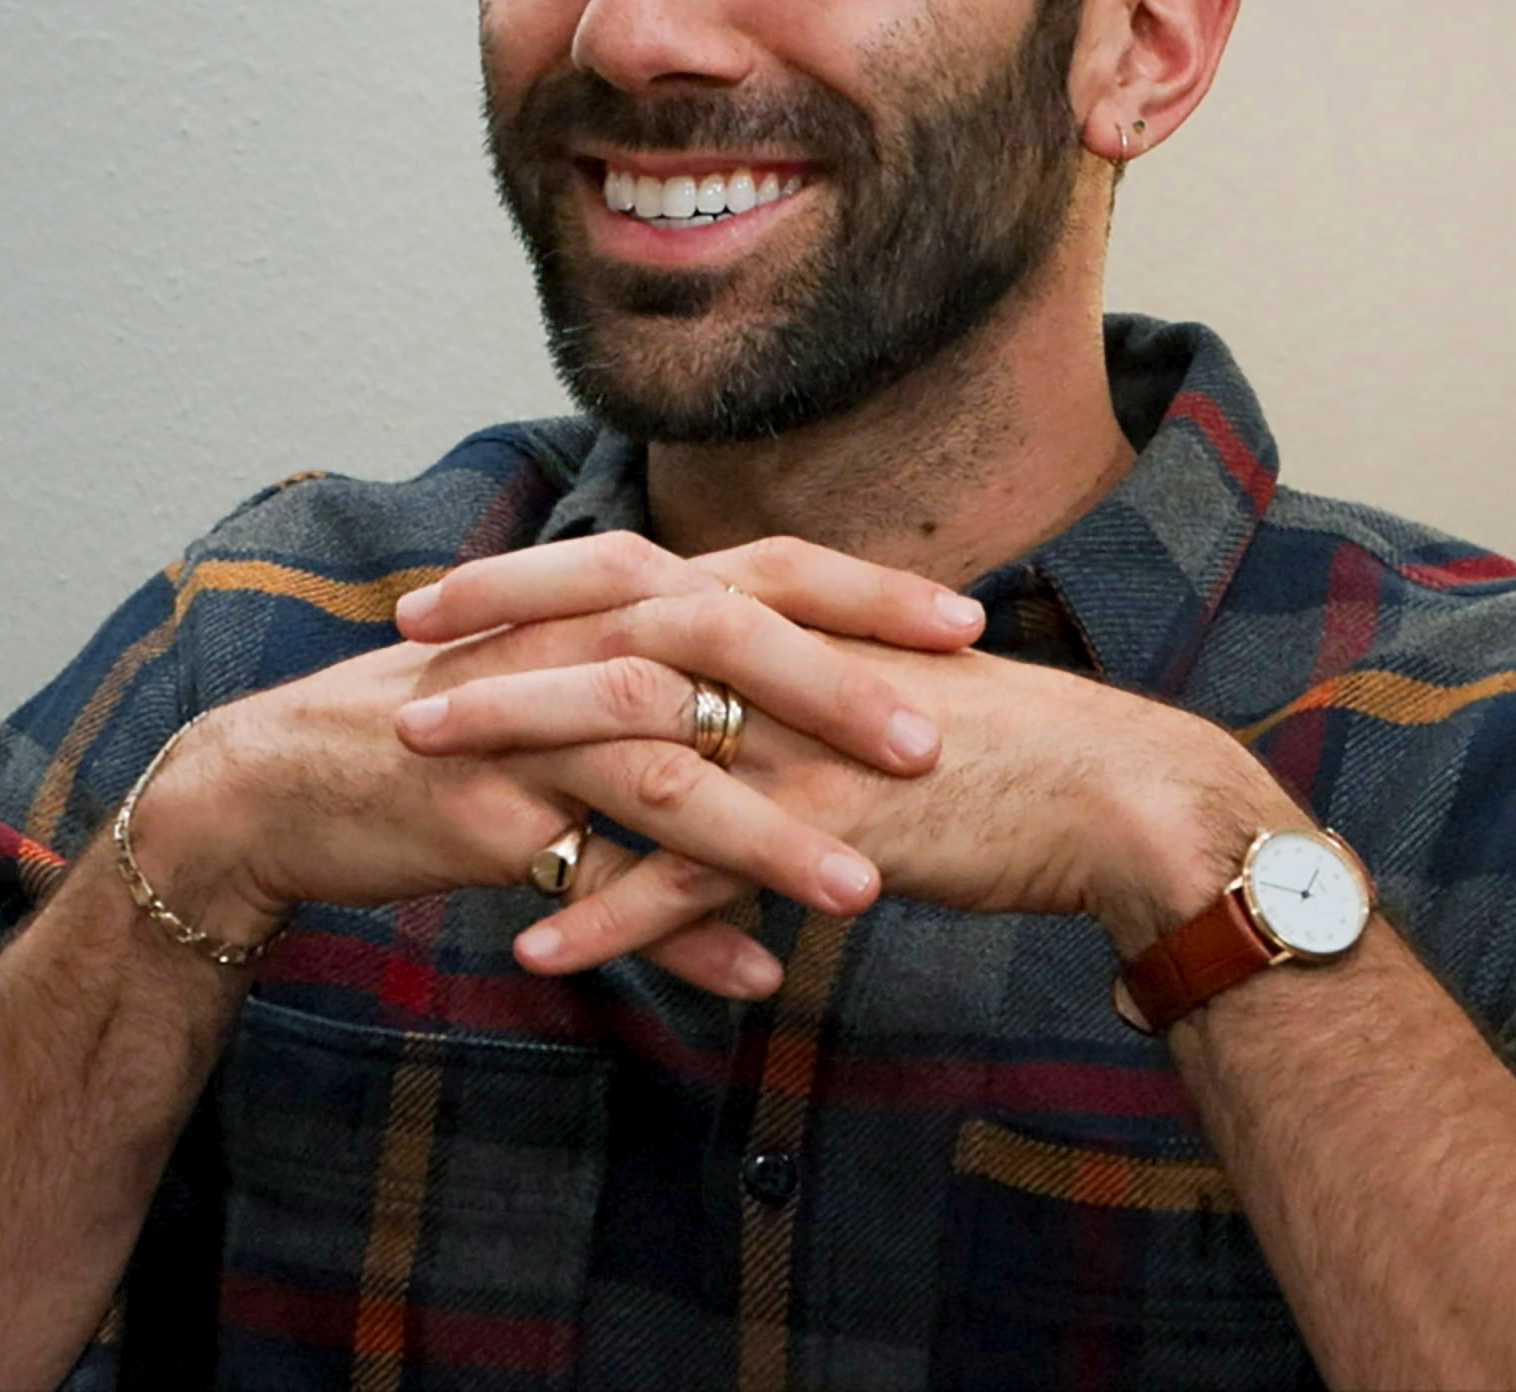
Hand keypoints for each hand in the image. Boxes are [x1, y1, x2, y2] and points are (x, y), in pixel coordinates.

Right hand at [386, 533, 988, 989]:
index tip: (971, 626)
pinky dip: (677, 928)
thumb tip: (804, 739)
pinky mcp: (485, 814)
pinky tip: (752, 975)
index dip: (864, 594)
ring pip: (664, 764)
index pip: (758, 573)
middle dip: (836, 692)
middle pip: (722, 642)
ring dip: (770, 833)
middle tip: (936, 747)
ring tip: (864, 892)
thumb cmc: (448, 727)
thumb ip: (682, 701)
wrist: (288, 776)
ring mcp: (525, 727)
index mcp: (608, 597)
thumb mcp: (570, 687)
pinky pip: (595, 875)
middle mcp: (573, 641)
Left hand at [394, 545, 1303, 977]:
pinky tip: (533, 943)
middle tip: (397, 651)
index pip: (635, 572)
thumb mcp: (880, 688)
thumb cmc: (1006, 751)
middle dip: (495, 637)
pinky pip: (694, 876)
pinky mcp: (826, 829)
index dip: (531, 576)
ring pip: (631, 736)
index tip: (442, 589)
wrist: (1118, 802)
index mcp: (791, 618)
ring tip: (420, 772)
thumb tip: (727, 679)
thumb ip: (796, 679)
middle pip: (611, 628)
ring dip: (518, 754)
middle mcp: (785, 661)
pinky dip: (607, 910)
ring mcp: (801, 742)